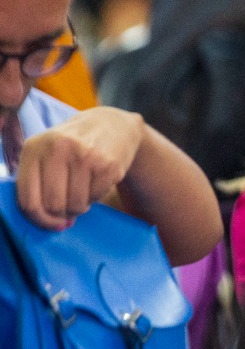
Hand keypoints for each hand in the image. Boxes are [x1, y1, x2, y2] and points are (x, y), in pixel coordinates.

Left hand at [15, 107, 144, 229]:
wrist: (111, 125)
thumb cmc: (72, 147)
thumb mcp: (46, 154)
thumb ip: (38, 183)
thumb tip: (51, 221)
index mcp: (34, 148)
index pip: (28, 199)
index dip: (40, 220)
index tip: (52, 224)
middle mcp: (57, 149)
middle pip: (53, 205)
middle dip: (62, 213)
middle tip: (69, 208)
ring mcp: (84, 156)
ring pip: (76, 205)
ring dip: (80, 207)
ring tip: (82, 194)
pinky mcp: (108, 164)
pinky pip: (96, 197)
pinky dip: (95, 197)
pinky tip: (95, 183)